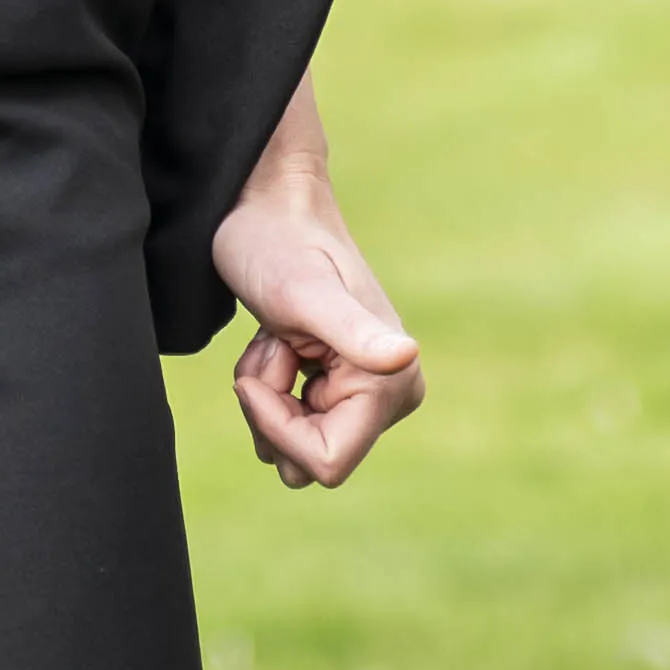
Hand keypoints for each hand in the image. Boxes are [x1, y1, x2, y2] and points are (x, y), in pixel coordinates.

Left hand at [214, 95, 423, 489]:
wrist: (267, 207)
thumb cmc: (277, 243)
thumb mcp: (302, 292)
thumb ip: (352, 331)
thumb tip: (405, 357)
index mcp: (391, 384)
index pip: (326, 462)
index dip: (278, 425)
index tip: (264, 369)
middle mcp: (390, 396)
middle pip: (305, 460)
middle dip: (270, 409)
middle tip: (275, 344)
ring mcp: (366, 396)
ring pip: (291, 446)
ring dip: (264, 396)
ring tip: (275, 337)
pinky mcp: (340, 390)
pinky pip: (287, 426)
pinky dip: (266, 388)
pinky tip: (276, 341)